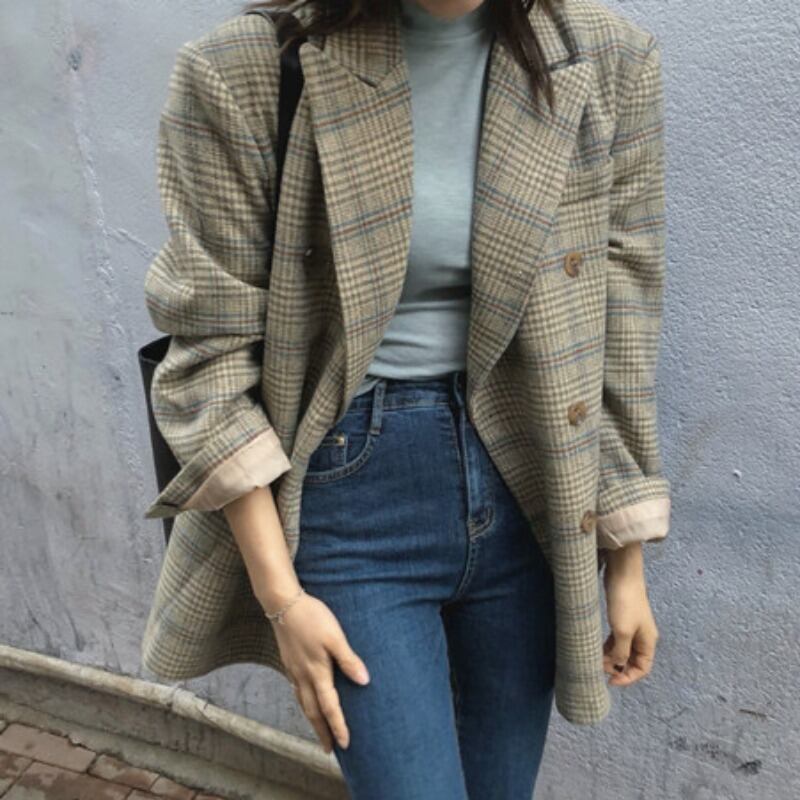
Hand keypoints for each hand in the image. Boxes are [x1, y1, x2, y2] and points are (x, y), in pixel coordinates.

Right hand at [264, 587, 369, 753]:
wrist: (283, 604)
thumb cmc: (312, 617)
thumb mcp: (335, 637)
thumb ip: (348, 659)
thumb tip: (364, 682)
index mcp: (316, 672)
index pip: (329, 707)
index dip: (338, 726)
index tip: (345, 744)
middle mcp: (303, 676)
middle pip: (313, 711)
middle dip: (322, 732)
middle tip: (329, 749)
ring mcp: (293, 669)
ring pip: (302, 702)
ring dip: (312, 719)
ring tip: (319, 731)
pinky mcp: (288, 661)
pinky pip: (296, 690)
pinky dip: (303, 702)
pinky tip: (306, 700)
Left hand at [600, 543, 659, 686]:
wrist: (622, 574)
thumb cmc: (625, 602)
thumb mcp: (622, 631)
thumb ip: (620, 651)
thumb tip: (615, 664)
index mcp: (648, 641)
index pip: (643, 668)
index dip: (628, 677)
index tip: (610, 681)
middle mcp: (642, 636)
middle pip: (632, 661)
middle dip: (617, 668)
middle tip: (600, 670)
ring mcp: (632, 626)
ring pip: (622, 650)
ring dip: (610, 657)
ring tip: (596, 660)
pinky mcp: (621, 617)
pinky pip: (616, 639)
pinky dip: (607, 646)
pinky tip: (597, 647)